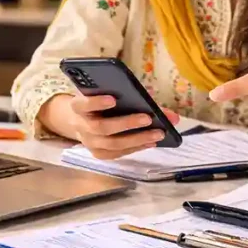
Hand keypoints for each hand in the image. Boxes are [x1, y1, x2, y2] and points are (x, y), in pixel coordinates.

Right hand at [51, 94, 180, 159]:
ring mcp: (89, 143)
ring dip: (137, 139)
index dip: (96, 102)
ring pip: (112, 144)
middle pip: (101, 128)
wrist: (80, 120)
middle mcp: (81, 126)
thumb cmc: (99, 103)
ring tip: (158, 133)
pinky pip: (118, 153)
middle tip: (147, 118)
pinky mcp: (99, 154)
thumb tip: (169, 114)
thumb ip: (132, 96)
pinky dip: (136, 147)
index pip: (82, 104)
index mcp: (78, 107)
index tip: (113, 99)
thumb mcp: (106, 93)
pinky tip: (151, 141)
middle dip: (126, 123)